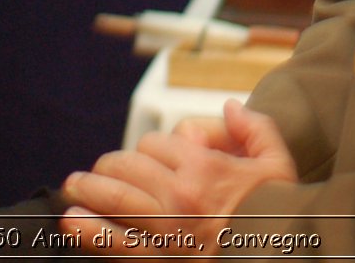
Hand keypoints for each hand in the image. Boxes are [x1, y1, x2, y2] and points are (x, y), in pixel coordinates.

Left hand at [59, 100, 297, 256]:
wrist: (283, 256)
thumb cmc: (279, 215)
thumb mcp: (277, 163)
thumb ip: (254, 128)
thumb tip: (230, 107)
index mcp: (203, 168)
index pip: (155, 144)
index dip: (151, 148)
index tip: (152, 159)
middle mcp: (180, 195)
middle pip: (126, 167)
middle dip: (109, 166)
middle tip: (99, 170)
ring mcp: (166, 229)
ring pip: (114, 198)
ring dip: (87, 190)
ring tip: (74, 187)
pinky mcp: (159, 260)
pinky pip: (115, 243)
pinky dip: (89, 231)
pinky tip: (72, 221)